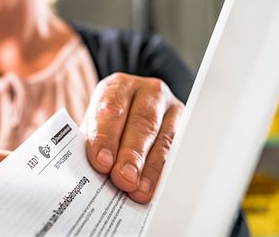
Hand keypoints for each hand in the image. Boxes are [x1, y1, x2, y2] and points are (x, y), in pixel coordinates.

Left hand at [82, 73, 183, 203]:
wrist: (135, 111)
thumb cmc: (111, 122)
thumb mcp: (96, 125)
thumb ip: (92, 144)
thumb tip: (92, 173)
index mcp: (118, 86)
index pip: (112, 108)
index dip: (106, 136)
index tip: (101, 161)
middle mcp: (148, 92)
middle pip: (142, 123)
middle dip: (132, 154)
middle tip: (123, 179)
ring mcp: (171, 108)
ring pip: (163, 138)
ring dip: (151, 169)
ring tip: (139, 191)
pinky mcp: (186, 126)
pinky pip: (177, 151)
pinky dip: (164, 172)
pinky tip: (155, 187)